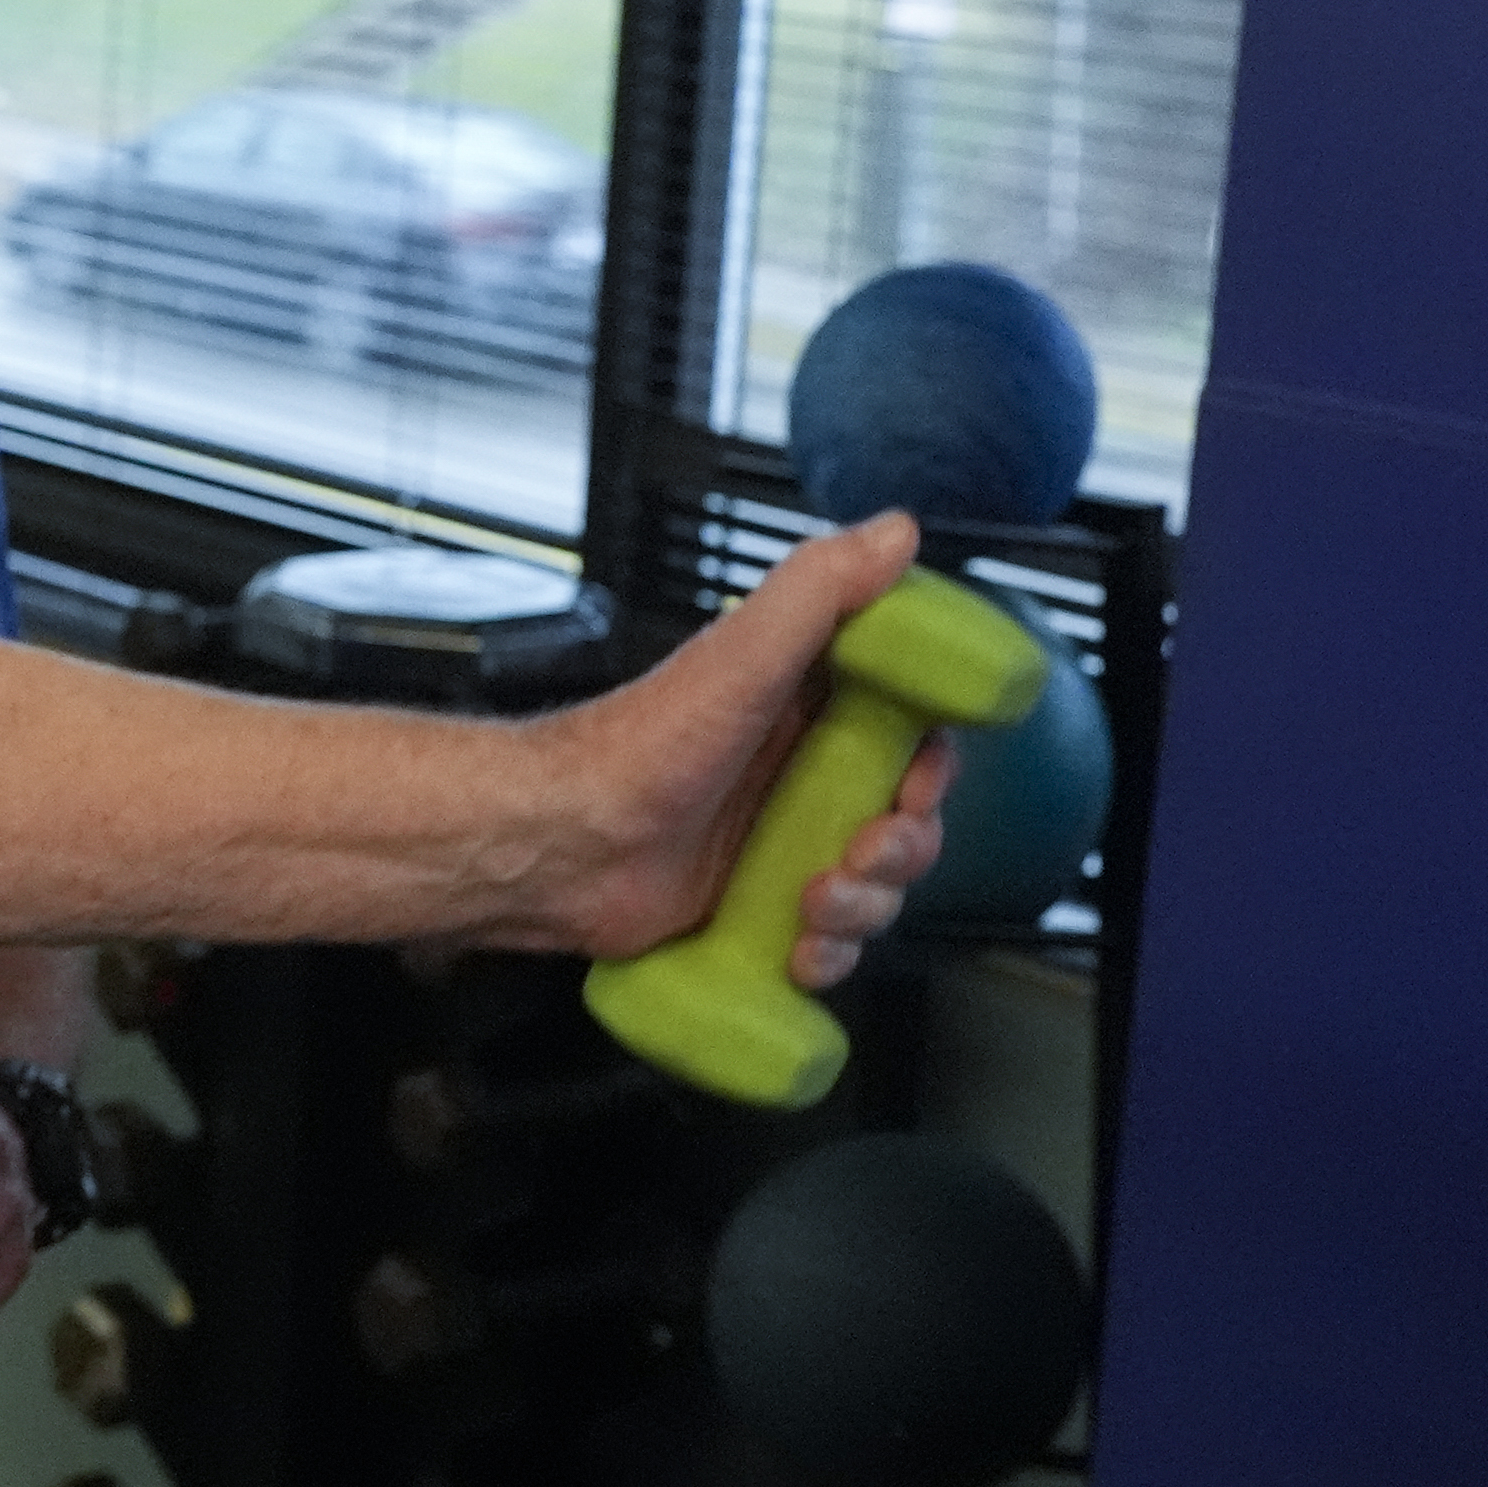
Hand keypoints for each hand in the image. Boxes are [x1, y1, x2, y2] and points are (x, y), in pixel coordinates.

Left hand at [550, 512, 953, 983]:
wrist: (557, 841)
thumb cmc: (641, 744)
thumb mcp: (741, 655)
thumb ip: (820, 590)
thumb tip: (898, 530)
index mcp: (806, 712)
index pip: (913, 739)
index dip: (930, 768)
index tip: (916, 784)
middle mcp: (796, 778)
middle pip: (905, 822)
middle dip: (903, 849)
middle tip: (861, 853)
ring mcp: (773, 847)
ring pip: (872, 889)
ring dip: (865, 907)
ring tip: (812, 903)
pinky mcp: (751, 911)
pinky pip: (824, 943)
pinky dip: (827, 956)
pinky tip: (800, 951)